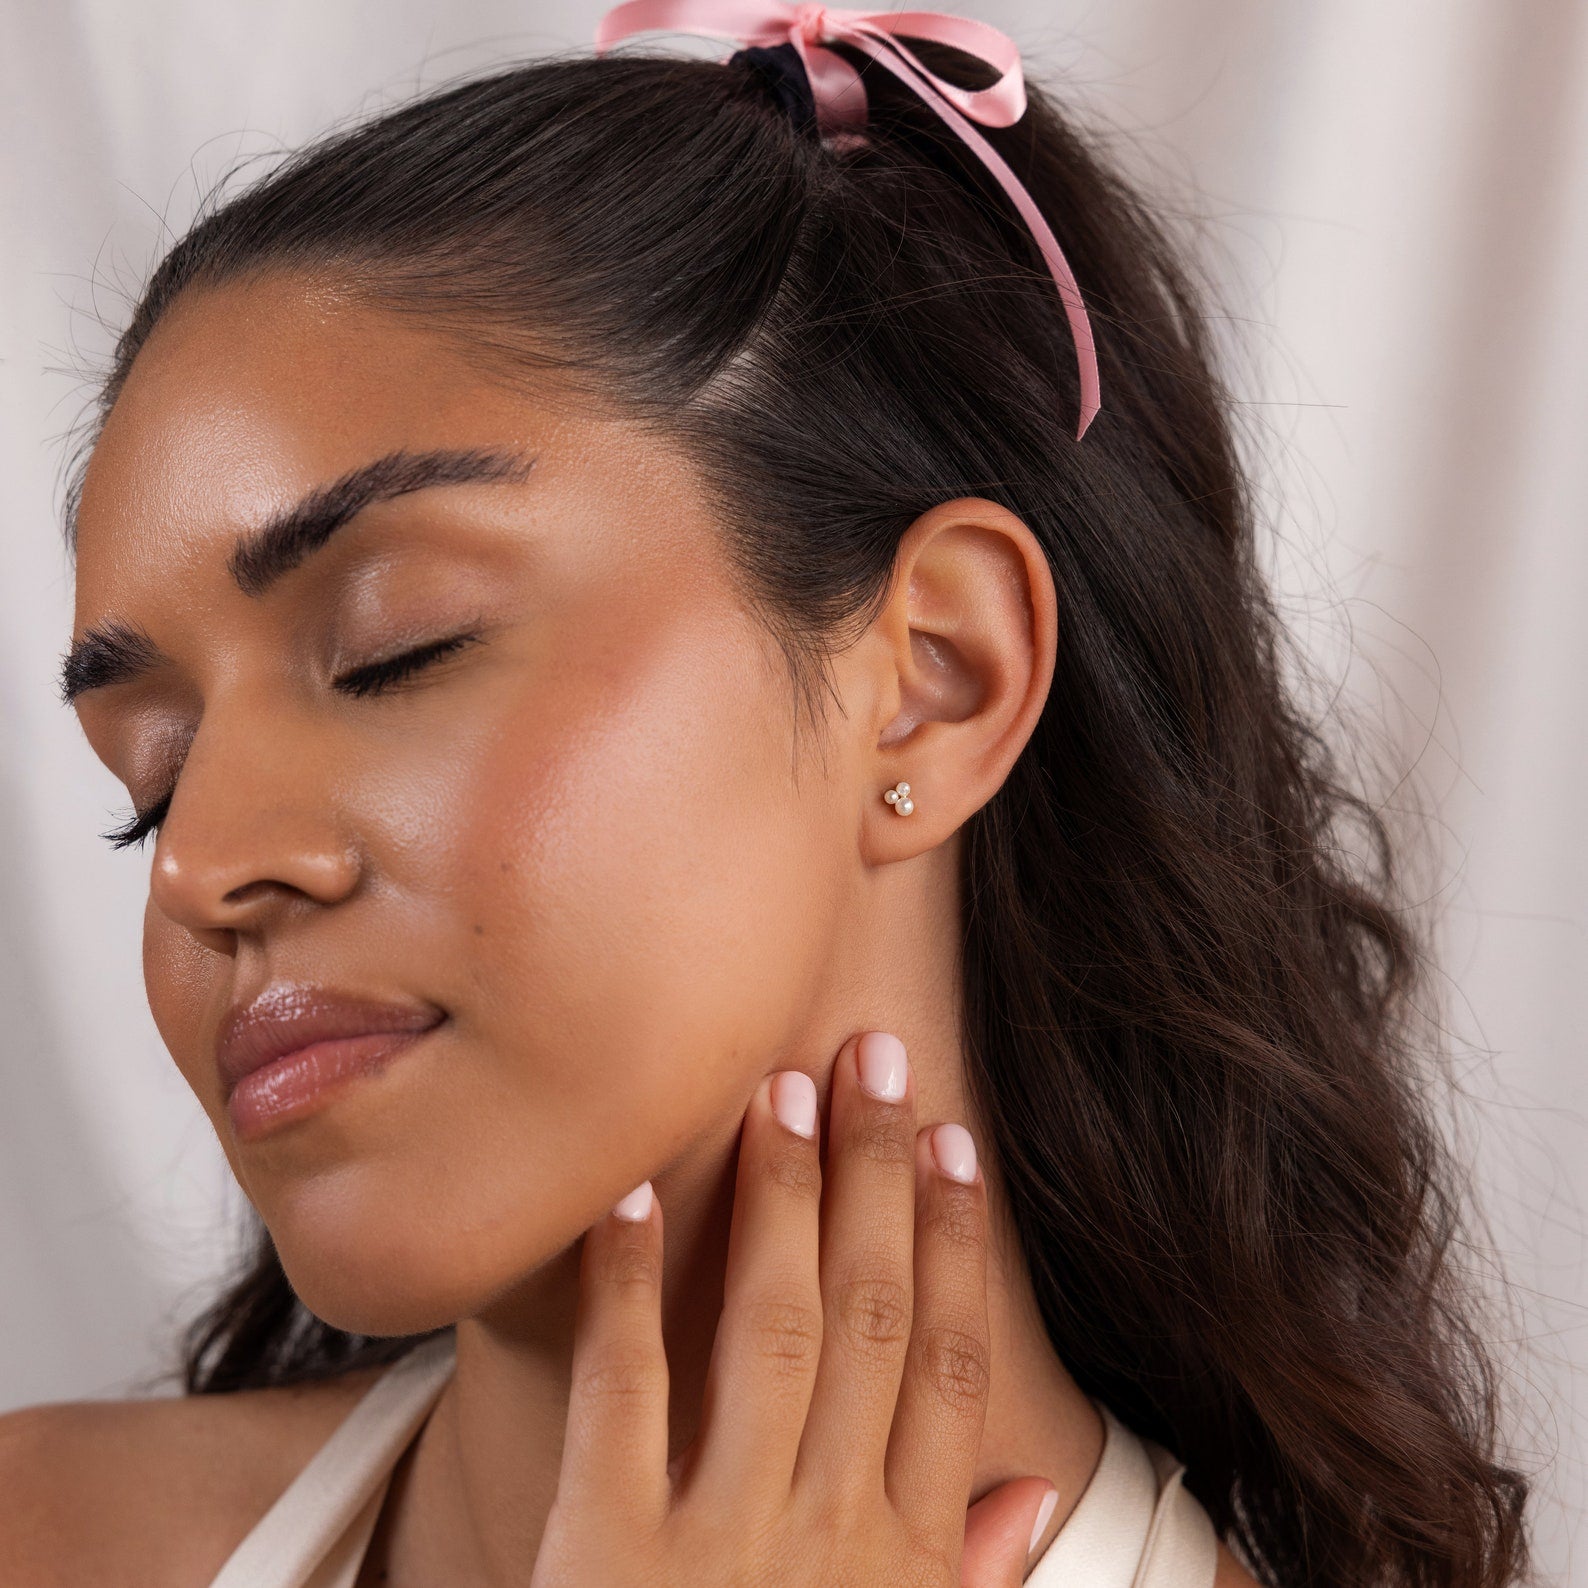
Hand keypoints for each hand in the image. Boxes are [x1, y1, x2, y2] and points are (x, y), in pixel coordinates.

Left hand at [533, 1031, 1056, 1586]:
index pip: (943, 1367)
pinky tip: (633, 1196)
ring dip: (783, 1204)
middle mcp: (827, 1534)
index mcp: (900, 1560)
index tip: (956, 1143)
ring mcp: (719, 1541)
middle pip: (867, 1318)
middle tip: (878, 1057)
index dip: (952, 1244)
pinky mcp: (609, 1554)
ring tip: (789, 1094)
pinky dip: (629, 1289)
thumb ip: (968, 1581)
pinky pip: (622, 1394)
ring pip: (771, 1332)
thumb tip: (1031, 1489)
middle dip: (878, 1178)